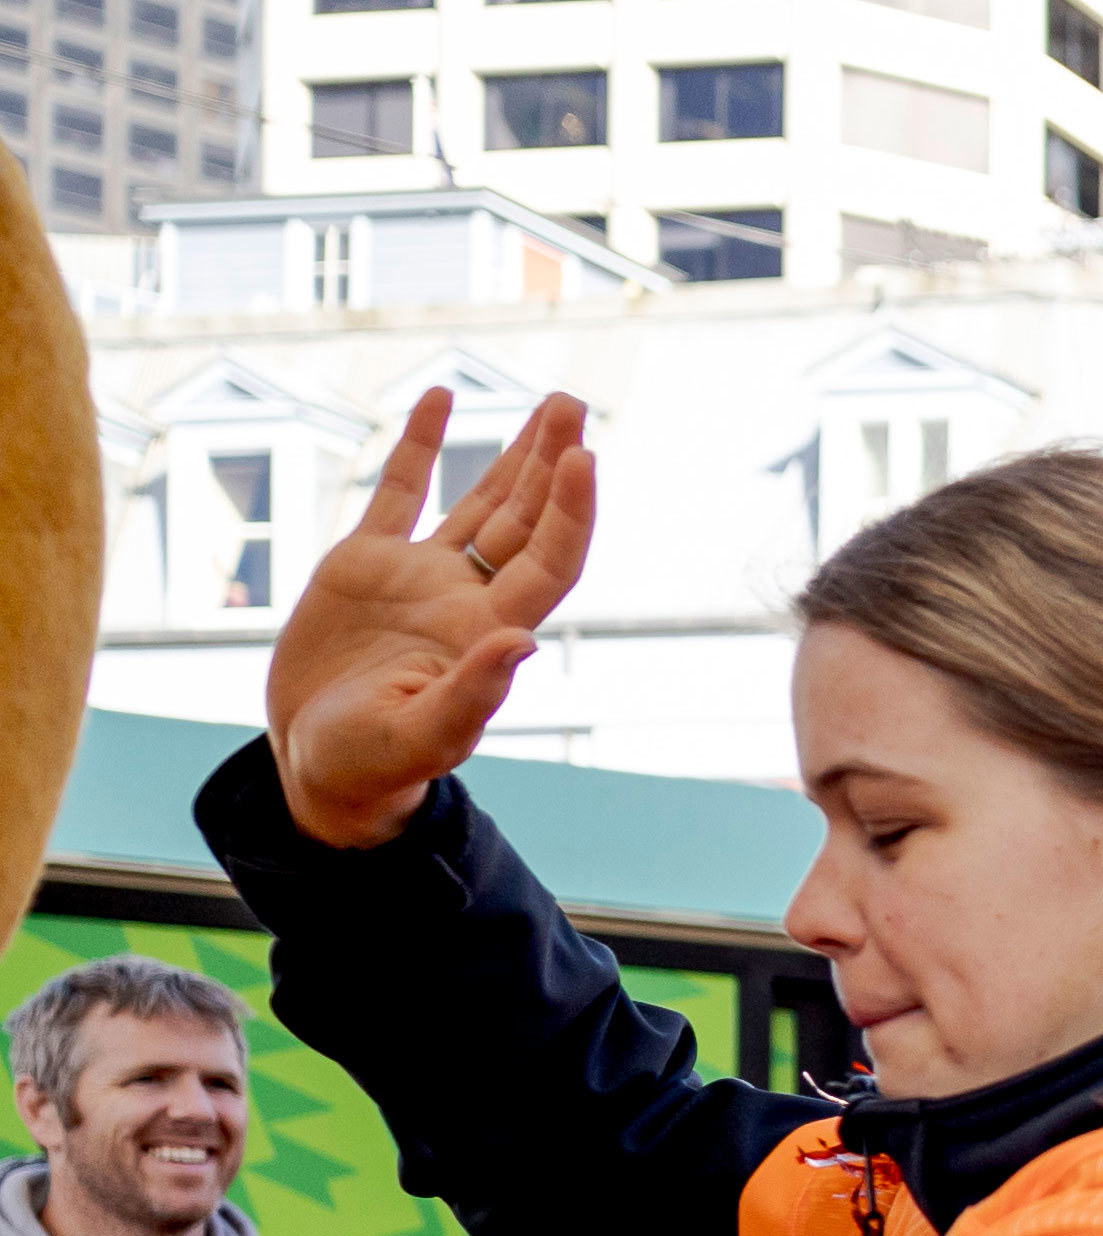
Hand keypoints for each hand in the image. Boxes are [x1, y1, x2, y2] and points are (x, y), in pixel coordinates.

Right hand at [270, 388, 599, 849]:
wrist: (320, 770)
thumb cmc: (374, 768)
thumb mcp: (421, 738)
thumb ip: (470, 695)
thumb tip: (521, 643)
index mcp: (488, 635)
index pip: (549, 561)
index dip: (571, 512)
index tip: (585, 457)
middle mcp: (466, 598)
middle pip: (528, 520)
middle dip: (554, 463)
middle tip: (575, 405)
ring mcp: (419, 579)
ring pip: (482, 502)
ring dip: (517, 455)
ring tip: (553, 404)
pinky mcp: (365, 567)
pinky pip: (399, 494)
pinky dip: (419, 446)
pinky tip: (439, 399)